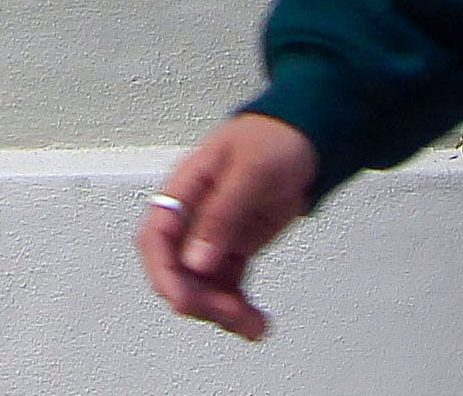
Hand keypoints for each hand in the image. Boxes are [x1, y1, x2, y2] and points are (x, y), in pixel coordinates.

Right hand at [136, 113, 319, 342]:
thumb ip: (222, 215)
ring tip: (254, 325)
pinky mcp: (235, 247)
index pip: (155, 238)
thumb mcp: (249, 172)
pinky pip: (227, 286)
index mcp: (184, 190)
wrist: (307, 136)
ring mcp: (214, 235)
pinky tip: (256, 323)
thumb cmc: (273, 139)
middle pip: (177, 271)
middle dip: (200, 299)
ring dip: (222, 311)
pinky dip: (238, 307)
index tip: (184, 302)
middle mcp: (192, 217)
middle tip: (234, 314)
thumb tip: (196, 262)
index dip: (163, 273)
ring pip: (202, 286)